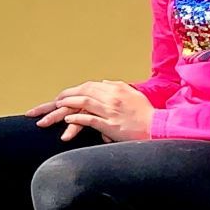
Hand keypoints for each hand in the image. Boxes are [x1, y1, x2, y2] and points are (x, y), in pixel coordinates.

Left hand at [32, 81, 153, 142]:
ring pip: (83, 103)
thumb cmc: (145, 113)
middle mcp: (112, 98)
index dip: (74, 91)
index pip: (89, 86)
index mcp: (116, 89)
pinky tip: (67, 121)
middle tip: (52, 103)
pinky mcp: (110, 125)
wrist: (157, 127)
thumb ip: (117, 87)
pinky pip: (89, 120)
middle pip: (83, 92)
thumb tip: (103, 82)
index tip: (63, 96)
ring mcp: (110, 111)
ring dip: (67, 106)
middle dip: (65, 96)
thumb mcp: (133, 94)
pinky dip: (76, 120)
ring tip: (55, 109)